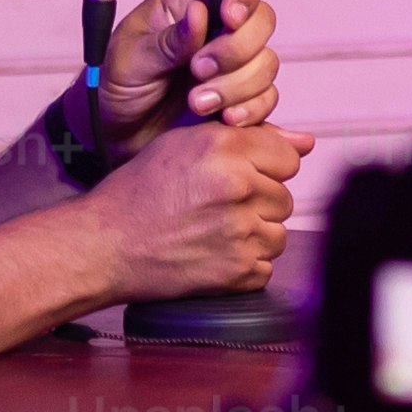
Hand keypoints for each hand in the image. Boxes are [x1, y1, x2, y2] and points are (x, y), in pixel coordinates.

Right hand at [86, 114, 311, 300]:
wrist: (104, 245)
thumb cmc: (139, 192)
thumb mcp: (184, 145)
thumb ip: (248, 139)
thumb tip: (307, 142)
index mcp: (224, 149)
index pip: (288, 158)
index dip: (265, 168)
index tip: (240, 178)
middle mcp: (237, 187)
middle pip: (284, 197)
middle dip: (258, 204)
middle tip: (215, 209)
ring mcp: (240, 232)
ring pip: (278, 233)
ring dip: (253, 236)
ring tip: (213, 232)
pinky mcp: (237, 272)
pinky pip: (265, 267)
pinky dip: (244, 266)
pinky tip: (212, 255)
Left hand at [96, 0, 280, 139]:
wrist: (114, 137)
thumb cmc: (116, 86)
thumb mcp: (131, 59)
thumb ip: (169, 40)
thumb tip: (199, 12)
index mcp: (187, 6)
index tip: (229, 19)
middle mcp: (215, 31)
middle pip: (261, 21)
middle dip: (235, 50)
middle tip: (198, 70)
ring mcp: (231, 67)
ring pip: (266, 63)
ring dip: (237, 86)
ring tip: (197, 103)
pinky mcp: (238, 99)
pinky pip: (266, 99)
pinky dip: (250, 109)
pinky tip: (223, 118)